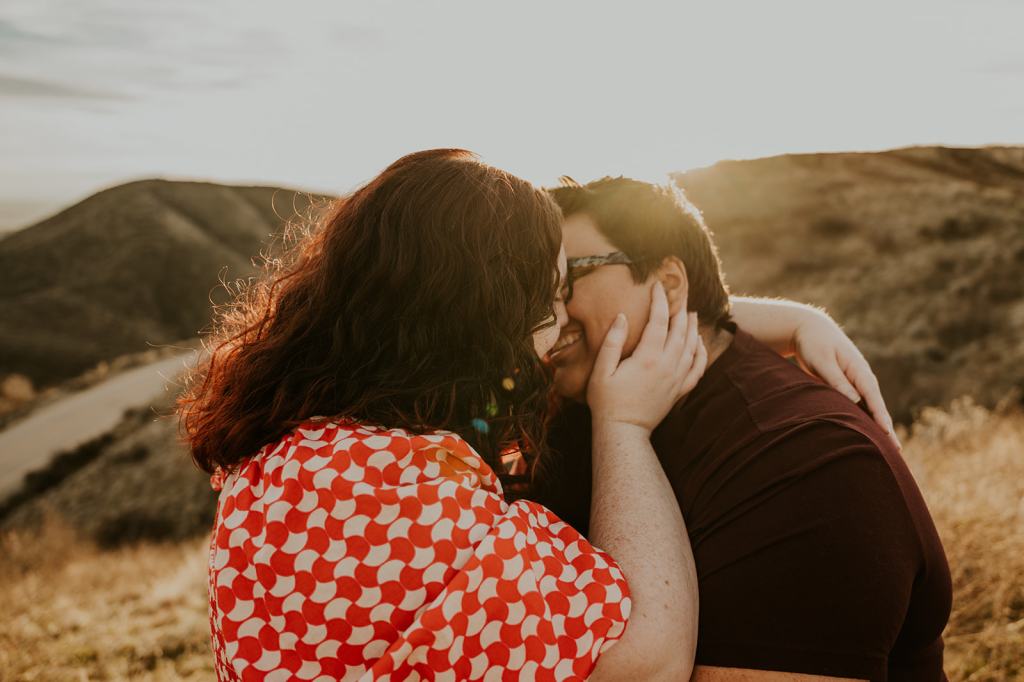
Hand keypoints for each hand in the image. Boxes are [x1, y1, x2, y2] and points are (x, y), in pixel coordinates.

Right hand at [587, 282, 707, 433]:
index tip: (658, 286)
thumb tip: (621, 316)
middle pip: (680, 331)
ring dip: (693, 328)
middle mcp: (667, 366)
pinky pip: (697, 369)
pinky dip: (701, 353)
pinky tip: (700, 343)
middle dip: (681, 310)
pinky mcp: (679, 391)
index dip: (660, 301)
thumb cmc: (607, 401)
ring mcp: (676, 379)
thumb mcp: (602, 370)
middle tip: (680, 294)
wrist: (623, 431)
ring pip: (692, 347)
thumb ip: (612, 342)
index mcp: (647, 358)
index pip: (659, 322)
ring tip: (692, 313)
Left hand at [792, 311, 900, 449]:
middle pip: (876, 407)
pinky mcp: (847, 386)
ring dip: (877, 427)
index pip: (873, 398)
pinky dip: (864, 420)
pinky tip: (868, 435)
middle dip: (886, 428)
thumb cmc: (814, 344)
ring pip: (869, 408)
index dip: (880, 417)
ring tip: (889, 449)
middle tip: (897, 451)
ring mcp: (856, 382)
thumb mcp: (823, 362)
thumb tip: (854, 402)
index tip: (888, 434)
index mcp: (859, 370)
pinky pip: (859, 406)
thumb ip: (836, 381)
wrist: (809, 329)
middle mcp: (862, 377)